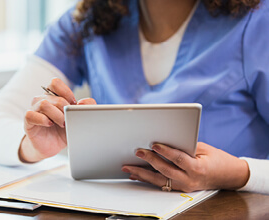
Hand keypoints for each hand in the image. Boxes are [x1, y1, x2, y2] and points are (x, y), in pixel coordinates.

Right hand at [19, 78, 95, 162]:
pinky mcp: (28, 121)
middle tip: (69, 119)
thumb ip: (85, 108)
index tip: (74, 103)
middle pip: (53, 95)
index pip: (55, 83)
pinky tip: (50, 124)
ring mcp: (34, 110)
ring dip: (57, 114)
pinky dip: (43, 119)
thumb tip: (84, 102)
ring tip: (62, 123)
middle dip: (65, 108)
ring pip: (43, 103)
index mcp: (53, 96)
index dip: (66, 91)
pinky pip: (31, 114)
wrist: (51, 146)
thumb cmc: (63, 131)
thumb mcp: (77, 119)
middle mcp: (42, 100)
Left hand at [121, 142, 249, 191]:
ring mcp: (183, 186)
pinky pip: (160, 184)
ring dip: (141, 174)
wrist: (229, 176)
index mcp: (198, 168)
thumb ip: (185, 146)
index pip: (178, 159)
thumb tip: (164, 139)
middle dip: (149, 161)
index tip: (154, 144)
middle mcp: (189, 180)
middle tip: (137, 152)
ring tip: (128, 167)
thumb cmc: (216, 159)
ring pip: (159, 180)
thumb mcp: (203, 148)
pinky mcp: (179, 188)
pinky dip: (147, 179)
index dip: (165, 152)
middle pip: (165, 171)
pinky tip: (135, 175)